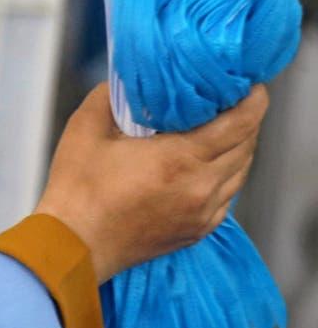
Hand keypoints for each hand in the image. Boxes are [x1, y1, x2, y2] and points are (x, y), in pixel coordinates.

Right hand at [35, 83, 267, 282]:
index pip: (240, 123)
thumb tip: (125, 82)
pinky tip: (205, 167)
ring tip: (221, 133)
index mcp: (179, 159)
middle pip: (246, 146)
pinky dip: (224, 177)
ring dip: (237, 149)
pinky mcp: (196, 231)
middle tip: (232, 103)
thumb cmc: (77, 189)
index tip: (251, 86)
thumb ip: (110, 95)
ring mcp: (201, 213)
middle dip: (246, 121)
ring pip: (240, 173)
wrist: (73, 246)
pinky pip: (226, 198)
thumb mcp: (85, 128)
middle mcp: (200, 188)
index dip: (253, 100)